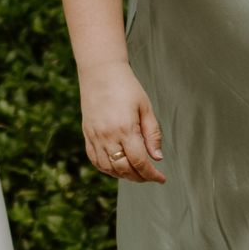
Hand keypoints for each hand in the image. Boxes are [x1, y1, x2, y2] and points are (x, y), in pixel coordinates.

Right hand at [80, 64, 163, 182]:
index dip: (152, 174)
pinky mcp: (87, 134)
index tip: (161, 179)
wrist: (100, 71)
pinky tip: (117, 167)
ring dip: (123, 175)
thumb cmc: (126, 86)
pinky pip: (95, 160)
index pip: (140, 162)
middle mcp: (108, 136)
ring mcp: (95, 136)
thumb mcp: (145, 107)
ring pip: (108, 168)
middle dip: (140, 177)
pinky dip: (107, 169)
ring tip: (136, 172)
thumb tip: (157, 158)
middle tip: (150, 176)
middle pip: (124, 169)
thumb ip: (152, 134)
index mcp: (125, 128)